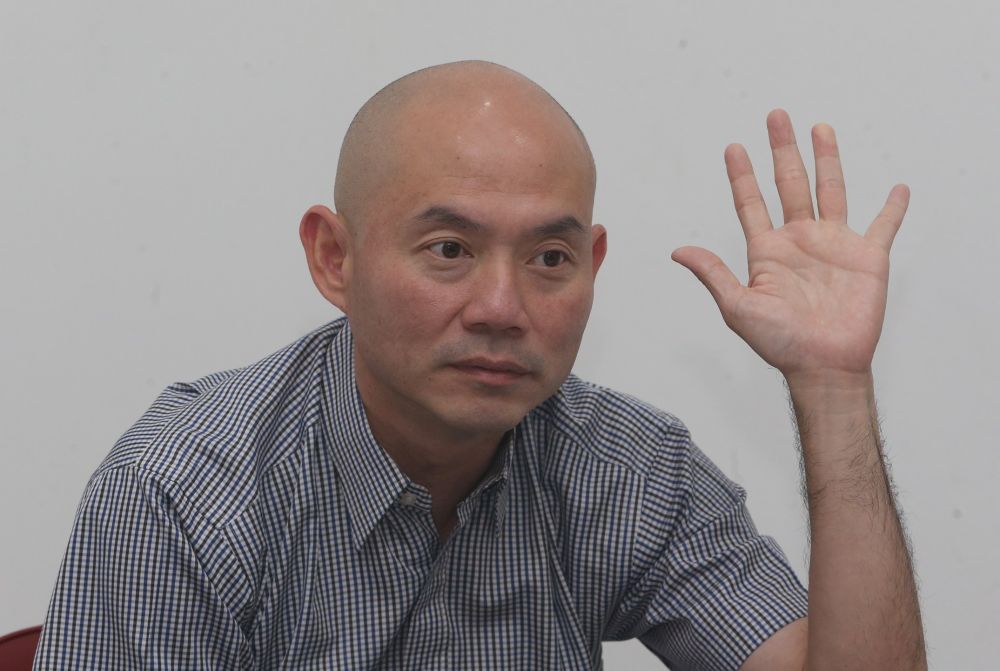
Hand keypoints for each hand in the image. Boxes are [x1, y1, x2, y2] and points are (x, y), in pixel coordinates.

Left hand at [671, 109, 908, 383]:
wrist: (824, 365)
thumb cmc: (780, 342)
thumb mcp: (739, 306)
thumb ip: (714, 274)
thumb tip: (678, 250)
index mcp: (768, 251)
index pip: (751, 203)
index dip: (742, 176)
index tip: (733, 147)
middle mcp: (800, 241)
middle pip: (790, 184)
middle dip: (782, 150)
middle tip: (776, 115)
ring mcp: (834, 246)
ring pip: (831, 190)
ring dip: (827, 159)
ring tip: (820, 128)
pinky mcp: (868, 257)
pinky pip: (884, 226)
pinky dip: (892, 208)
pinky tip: (898, 188)